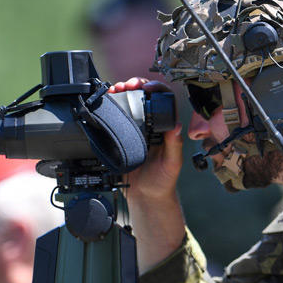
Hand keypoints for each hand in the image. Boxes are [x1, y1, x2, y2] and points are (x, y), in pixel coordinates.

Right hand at [110, 78, 186, 270]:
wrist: (145, 197)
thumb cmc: (163, 181)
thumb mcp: (172, 163)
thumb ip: (175, 145)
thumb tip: (177, 125)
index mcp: (166, 127)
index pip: (163, 100)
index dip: (155, 89)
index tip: (146, 88)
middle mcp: (152, 125)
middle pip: (143, 96)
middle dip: (134, 85)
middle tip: (124, 85)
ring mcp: (136, 129)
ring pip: (129, 104)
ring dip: (121, 93)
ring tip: (113, 90)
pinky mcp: (121, 136)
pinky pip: (116, 118)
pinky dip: (110, 107)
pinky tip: (105, 103)